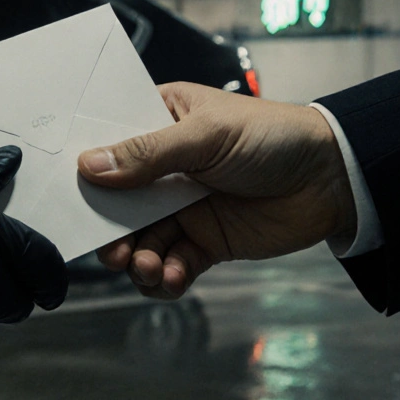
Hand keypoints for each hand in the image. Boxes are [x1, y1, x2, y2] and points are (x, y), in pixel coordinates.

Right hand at [77, 82, 354, 299]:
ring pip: (140, 240)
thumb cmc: (273, 136)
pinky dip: (165, 277)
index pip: (107, 145)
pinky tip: (172, 277)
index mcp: (159, 122)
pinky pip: (171, 264)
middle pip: (116, 203)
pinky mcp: (204, 241)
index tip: (68, 198)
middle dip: (109, 231)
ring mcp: (182, 206)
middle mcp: (163, 167)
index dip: (85, 171)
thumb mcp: (206, 136)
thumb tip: (90, 166)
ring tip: (147, 266)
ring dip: (137, 259)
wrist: (332, 178)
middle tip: (113, 250)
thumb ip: (147, 154)